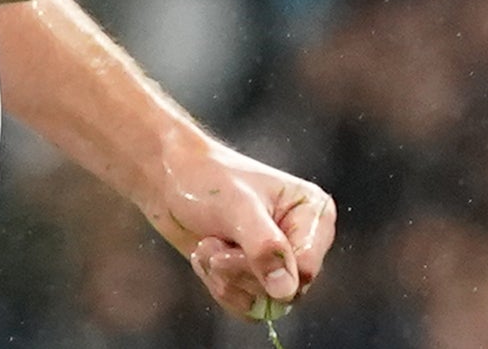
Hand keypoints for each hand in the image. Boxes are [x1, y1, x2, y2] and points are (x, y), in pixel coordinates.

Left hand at [145, 136, 336, 319]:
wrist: (174, 181)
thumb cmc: (208, 180)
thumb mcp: (238, 208)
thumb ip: (265, 248)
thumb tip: (286, 291)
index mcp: (313, 214)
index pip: (306, 268)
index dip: (267, 269)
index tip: (230, 248)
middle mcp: (302, 241)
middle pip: (285, 291)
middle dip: (238, 272)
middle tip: (213, 245)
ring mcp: (279, 262)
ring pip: (263, 304)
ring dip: (224, 279)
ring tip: (208, 246)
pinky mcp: (256, 278)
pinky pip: (246, 308)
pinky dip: (219, 287)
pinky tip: (206, 259)